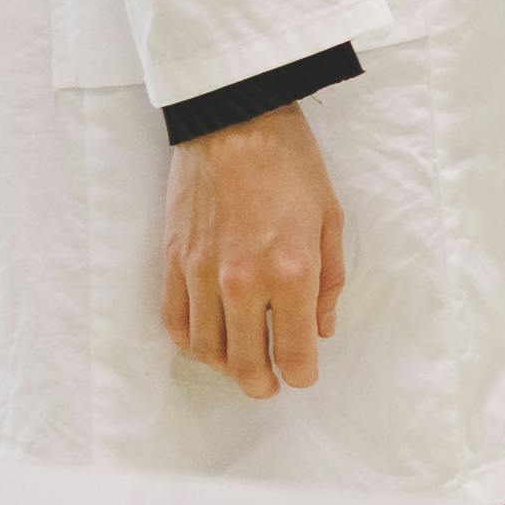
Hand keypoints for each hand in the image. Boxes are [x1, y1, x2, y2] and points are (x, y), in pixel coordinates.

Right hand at [160, 100, 344, 399]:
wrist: (235, 120)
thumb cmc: (291, 163)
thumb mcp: (330, 219)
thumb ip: (329, 282)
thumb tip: (322, 328)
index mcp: (290, 274)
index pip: (293, 353)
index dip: (301, 374)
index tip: (304, 375)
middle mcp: (242, 283)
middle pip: (245, 363)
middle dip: (261, 383)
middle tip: (269, 384)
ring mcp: (202, 274)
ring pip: (206, 350)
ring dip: (224, 368)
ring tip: (240, 366)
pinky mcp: (174, 261)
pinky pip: (175, 320)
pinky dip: (190, 342)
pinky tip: (205, 342)